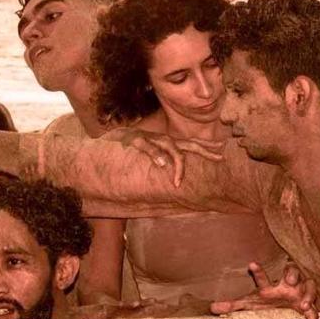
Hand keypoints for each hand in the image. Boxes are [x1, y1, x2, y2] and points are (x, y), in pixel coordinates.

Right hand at [109, 128, 223, 186]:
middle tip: (219, 156)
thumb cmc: (122, 156)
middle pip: (185, 143)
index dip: (204, 146)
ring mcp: (146, 138)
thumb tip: (171, 173)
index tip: (221, 148)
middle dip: (203, 150)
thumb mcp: (143, 159)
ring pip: (168, 145)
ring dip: (176, 162)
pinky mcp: (132, 141)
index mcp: (162, 143)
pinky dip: (154, 154)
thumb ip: (158, 162)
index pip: (188, 143)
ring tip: (178, 180)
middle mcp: (158, 138)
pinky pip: (146, 147)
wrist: (98, 148)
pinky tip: (161, 164)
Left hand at [211, 262, 318, 318]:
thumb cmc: (268, 301)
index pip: (264, 277)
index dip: (258, 272)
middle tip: (290, 280)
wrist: (288, 307)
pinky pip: (315, 314)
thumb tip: (211, 308)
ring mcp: (300, 294)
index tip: (251, 264)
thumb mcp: (251, 304)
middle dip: (293, 273)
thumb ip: (233, 305)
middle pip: (293, 271)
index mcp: (271, 286)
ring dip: (308, 294)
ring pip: (310, 286)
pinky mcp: (310, 308)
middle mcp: (288, 286)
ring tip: (304, 304)